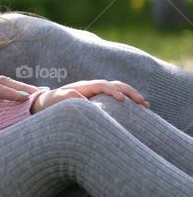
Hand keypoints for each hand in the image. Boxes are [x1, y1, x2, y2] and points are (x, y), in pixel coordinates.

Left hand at [32, 78, 149, 111]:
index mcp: (85, 86)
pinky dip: (129, 102)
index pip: (103, 85)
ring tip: (146, 106)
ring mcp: (98, 93)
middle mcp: (94, 87)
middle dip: (130, 92)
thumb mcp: (58, 98)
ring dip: (133, 96)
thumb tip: (84, 100)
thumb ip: (69, 96)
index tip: (122, 100)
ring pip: (120, 90)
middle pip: (116, 84)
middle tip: (142, 103)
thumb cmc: (53, 101)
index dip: (113, 91)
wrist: (49, 102)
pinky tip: (140, 111)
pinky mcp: (100, 100)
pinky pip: (117, 99)